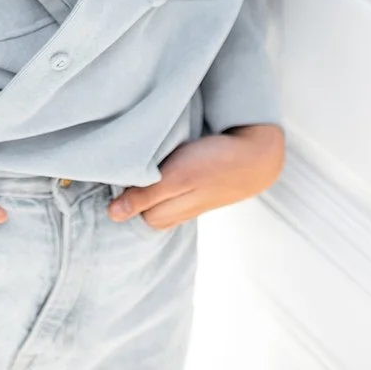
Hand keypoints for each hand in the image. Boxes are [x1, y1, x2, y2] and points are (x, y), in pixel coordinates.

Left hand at [108, 123, 283, 230]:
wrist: (257, 157)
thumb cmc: (215, 163)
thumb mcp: (177, 177)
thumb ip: (145, 196)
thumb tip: (113, 214)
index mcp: (167, 213)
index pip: (129, 210)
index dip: (122, 190)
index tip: (117, 169)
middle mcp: (175, 212)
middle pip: (141, 207)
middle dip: (132, 189)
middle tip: (128, 163)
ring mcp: (188, 203)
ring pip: (156, 198)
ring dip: (148, 183)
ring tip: (145, 162)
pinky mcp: (198, 191)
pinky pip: (170, 191)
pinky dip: (163, 180)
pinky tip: (165, 165)